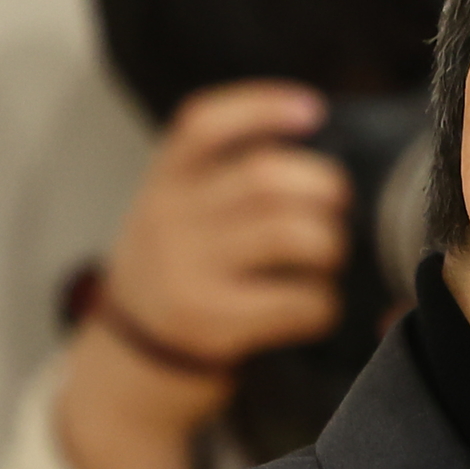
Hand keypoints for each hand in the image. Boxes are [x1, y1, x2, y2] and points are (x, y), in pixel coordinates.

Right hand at [52, 80, 351, 468]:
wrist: (132, 361)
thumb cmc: (180, 274)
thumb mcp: (176, 213)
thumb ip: (221, 176)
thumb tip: (315, 135)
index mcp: (163, 181)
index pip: (202, 124)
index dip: (262, 107)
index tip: (313, 110)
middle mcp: (167, 219)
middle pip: (265, 178)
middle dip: (324, 186)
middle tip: (338, 206)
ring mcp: (187, 272)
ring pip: (288, 235)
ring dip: (329, 245)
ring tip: (327, 256)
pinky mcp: (211, 323)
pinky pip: (297, 301)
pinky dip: (324, 304)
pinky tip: (316, 307)